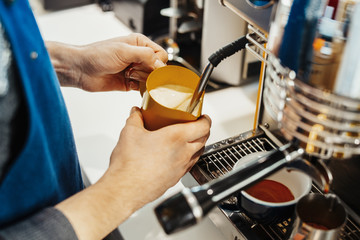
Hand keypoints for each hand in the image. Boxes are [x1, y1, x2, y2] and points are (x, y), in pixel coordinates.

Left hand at [47, 33, 166, 90]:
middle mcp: (138, 57)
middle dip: (148, 71)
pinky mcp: (130, 83)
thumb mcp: (124, 51)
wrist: (80, 70)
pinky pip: (143, 88)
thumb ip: (145, 55)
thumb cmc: (97, 55)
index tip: (148, 66)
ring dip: (142, 80)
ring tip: (128, 75)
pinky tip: (130, 84)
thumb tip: (160, 65)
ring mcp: (135, 70)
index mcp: (139, 44)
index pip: (161, 54)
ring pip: (151, 79)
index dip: (157, 62)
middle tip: (133, 70)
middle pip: (157, 68)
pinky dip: (140, 89)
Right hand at [108, 107, 211, 205]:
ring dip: (197, 144)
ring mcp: (181, 167)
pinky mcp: (176, 178)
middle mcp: (183, 153)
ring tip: (188, 139)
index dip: (206, 119)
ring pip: (198, 153)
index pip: (203, 126)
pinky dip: (189, 157)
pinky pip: (189, 165)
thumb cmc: (130, 164)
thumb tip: (137, 113)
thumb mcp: (130, 132)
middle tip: (195, 125)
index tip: (202, 116)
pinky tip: (177, 156)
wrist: (126, 189)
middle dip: (203, 130)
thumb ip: (136, 119)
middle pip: (204, 139)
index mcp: (176, 137)